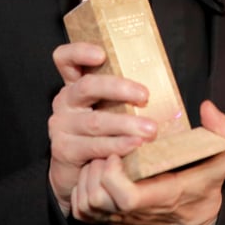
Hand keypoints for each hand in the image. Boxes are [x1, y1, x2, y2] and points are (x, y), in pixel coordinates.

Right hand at [48, 42, 157, 215]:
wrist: (79, 172)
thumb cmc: (104, 132)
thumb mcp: (110, 107)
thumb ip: (124, 94)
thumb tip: (163, 84)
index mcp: (75, 84)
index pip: (66, 59)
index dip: (79, 52)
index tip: (101, 54)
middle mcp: (65, 102)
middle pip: (87, 87)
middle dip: (118, 89)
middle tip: (145, 95)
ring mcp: (61, 126)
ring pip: (95, 121)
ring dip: (125, 124)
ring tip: (150, 129)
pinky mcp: (64, 150)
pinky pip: (94, 145)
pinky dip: (116, 145)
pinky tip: (133, 146)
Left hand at [70, 100, 224, 224]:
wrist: (198, 219)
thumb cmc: (205, 185)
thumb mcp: (222, 157)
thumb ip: (222, 132)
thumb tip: (208, 107)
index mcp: (162, 197)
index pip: (126, 198)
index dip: (113, 175)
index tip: (119, 152)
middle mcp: (137, 213)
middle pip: (98, 200)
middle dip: (95, 170)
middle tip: (106, 149)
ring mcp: (122, 220)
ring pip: (87, 205)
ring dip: (87, 179)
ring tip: (100, 159)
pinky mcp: (112, 222)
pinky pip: (83, 212)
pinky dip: (82, 191)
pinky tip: (95, 173)